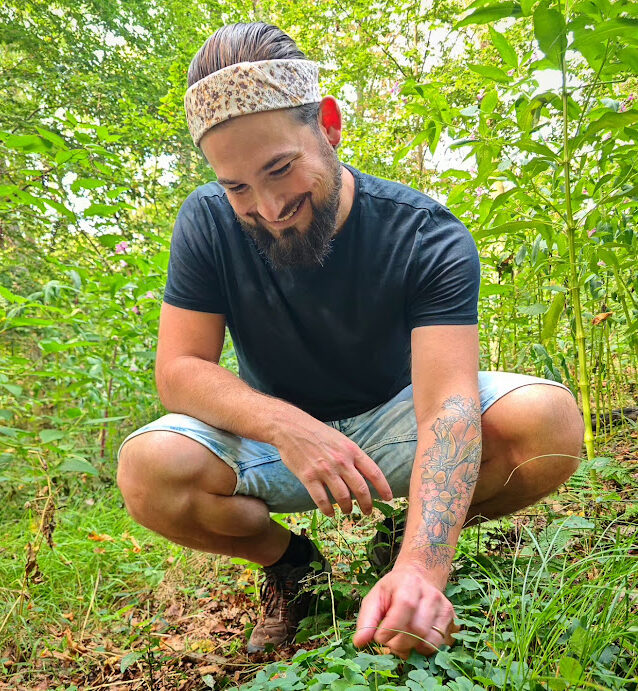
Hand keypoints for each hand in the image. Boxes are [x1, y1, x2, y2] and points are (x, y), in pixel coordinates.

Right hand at [275, 417, 392, 516]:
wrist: (291, 427)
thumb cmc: (316, 433)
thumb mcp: (340, 439)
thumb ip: (352, 455)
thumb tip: (364, 473)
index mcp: (351, 450)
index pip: (374, 472)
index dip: (383, 488)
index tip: (388, 498)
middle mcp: (341, 461)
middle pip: (361, 489)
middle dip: (367, 504)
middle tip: (367, 512)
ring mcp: (325, 470)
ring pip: (343, 497)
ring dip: (347, 508)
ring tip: (347, 511)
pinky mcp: (309, 477)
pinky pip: (322, 500)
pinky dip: (328, 510)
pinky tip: (330, 512)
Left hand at [352, 563, 457, 658]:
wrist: (417, 578)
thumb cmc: (393, 591)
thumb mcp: (375, 597)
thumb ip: (367, 619)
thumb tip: (359, 643)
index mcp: (409, 583)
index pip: (405, 606)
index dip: (390, 628)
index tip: (379, 637)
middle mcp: (430, 593)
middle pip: (417, 629)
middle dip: (399, 643)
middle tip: (389, 642)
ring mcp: (444, 606)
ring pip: (430, 640)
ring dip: (412, 649)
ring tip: (402, 641)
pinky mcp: (451, 618)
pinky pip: (439, 645)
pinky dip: (424, 649)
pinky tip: (415, 640)